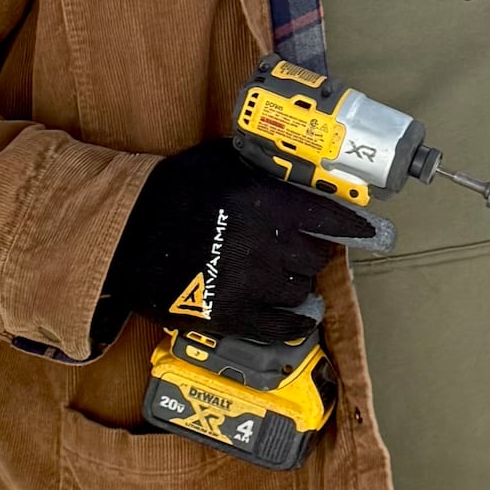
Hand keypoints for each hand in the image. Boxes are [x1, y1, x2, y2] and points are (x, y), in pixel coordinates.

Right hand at [105, 138, 390, 341]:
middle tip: (308, 251)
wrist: (121, 237)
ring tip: (289, 279)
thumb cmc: (168, 191)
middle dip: (315, 253)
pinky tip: (298, 318)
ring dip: (300, 284)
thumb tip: (292, 170)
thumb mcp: (218, 161)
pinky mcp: (230, 316)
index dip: (352, 224)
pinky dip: (295, 324)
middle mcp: (265, 244)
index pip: (326, 215)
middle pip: (315, 256)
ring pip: (300, 290)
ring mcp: (249, 284)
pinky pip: (279, 327)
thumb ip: (259, 167)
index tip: (368, 230)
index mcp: (265, 202)